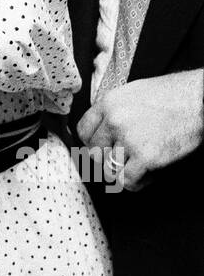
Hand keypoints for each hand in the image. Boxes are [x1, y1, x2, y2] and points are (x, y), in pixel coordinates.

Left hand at [77, 70, 203, 191]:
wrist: (199, 99)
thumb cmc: (172, 95)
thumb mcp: (133, 93)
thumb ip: (114, 110)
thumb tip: (101, 129)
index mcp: (109, 102)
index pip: (83, 131)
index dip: (92, 143)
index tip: (102, 148)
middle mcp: (115, 120)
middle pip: (94, 153)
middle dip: (108, 159)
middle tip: (125, 159)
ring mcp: (129, 139)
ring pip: (110, 169)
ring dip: (124, 171)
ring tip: (138, 165)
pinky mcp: (146, 156)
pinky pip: (128, 181)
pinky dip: (137, 182)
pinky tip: (149, 172)